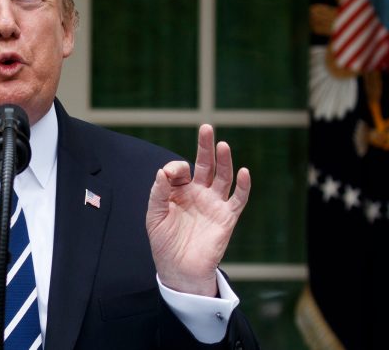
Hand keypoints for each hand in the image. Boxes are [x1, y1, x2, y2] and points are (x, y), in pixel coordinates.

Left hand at [145, 124, 249, 296]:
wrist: (179, 269)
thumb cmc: (164, 242)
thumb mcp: (154, 216)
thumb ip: (158, 193)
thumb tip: (162, 171)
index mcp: (179, 191)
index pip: (180, 170)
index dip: (174, 168)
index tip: (168, 175)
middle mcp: (198, 193)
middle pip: (205, 165)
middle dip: (205, 147)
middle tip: (206, 128)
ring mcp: (214, 204)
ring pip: (222, 177)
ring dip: (224, 161)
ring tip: (222, 145)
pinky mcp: (227, 217)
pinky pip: (238, 199)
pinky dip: (243, 185)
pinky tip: (243, 171)